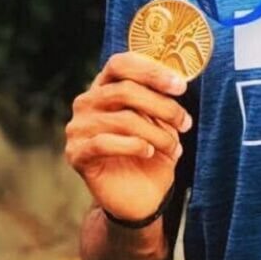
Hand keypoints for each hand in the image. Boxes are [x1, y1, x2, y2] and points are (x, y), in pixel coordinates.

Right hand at [65, 52, 191, 221]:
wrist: (139, 195)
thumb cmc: (151, 149)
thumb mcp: (161, 121)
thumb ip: (161, 97)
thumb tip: (177, 82)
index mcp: (105, 85)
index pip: (120, 64)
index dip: (151, 71)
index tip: (180, 86)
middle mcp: (86, 101)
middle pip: (124, 91)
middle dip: (162, 106)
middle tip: (185, 122)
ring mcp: (77, 127)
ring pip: (122, 119)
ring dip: (156, 133)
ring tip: (173, 147)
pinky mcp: (76, 153)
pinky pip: (105, 143)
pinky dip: (133, 146)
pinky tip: (148, 152)